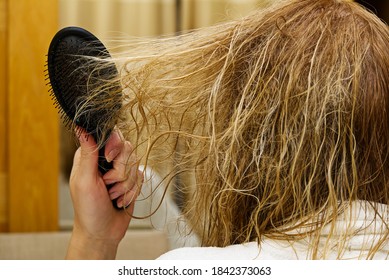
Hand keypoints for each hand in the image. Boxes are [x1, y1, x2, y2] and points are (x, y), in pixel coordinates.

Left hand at [66, 128, 142, 258]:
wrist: (102, 232)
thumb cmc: (88, 208)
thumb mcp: (85, 180)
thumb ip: (88, 153)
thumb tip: (80, 126)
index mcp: (91, 155)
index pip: (110, 134)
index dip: (114, 144)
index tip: (109, 158)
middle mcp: (107, 159)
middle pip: (127, 148)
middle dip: (120, 171)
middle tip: (107, 185)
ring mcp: (120, 169)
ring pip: (136, 163)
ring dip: (125, 185)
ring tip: (112, 196)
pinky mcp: (132, 180)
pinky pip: (141, 176)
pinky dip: (132, 191)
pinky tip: (121, 200)